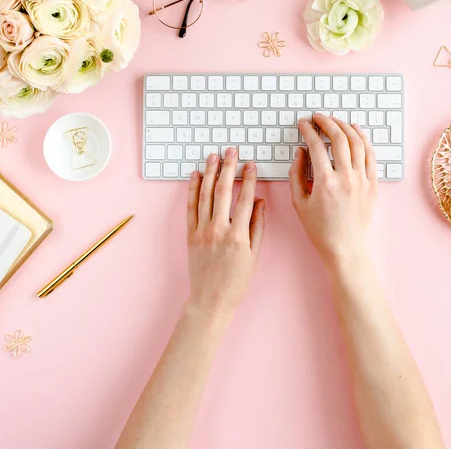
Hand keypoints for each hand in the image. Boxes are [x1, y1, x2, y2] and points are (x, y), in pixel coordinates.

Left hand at [186, 148, 264, 318]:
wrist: (211, 299)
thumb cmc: (236, 281)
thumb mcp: (254, 255)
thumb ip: (258, 226)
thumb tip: (260, 202)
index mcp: (238, 236)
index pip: (245, 199)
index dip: (249, 179)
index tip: (251, 165)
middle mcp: (218, 230)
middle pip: (222, 191)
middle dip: (227, 167)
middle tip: (231, 151)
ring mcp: (201, 231)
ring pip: (204, 195)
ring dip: (209, 172)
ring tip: (213, 156)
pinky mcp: (190, 235)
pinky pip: (190, 207)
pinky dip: (192, 189)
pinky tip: (195, 175)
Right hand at [289, 114, 377, 269]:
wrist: (345, 247)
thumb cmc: (320, 228)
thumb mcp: (299, 202)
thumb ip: (296, 173)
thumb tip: (301, 151)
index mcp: (325, 183)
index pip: (316, 146)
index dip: (308, 130)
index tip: (304, 124)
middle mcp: (346, 178)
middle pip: (339, 138)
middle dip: (327, 122)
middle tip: (318, 117)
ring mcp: (362, 180)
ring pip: (357, 142)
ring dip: (345, 126)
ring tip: (335, 121)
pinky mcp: (373, 184)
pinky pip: (370, 154)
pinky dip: (363, 139)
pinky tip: (355, 131)